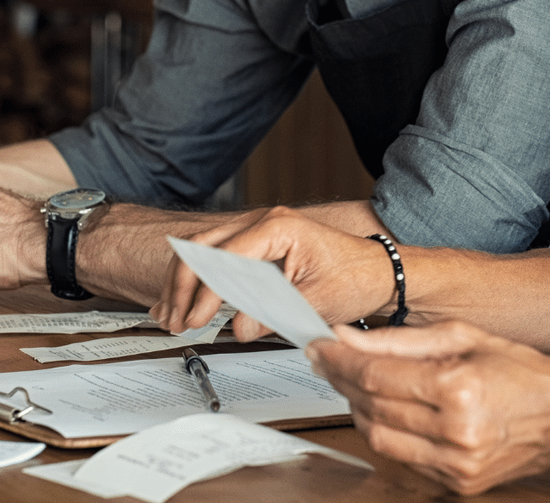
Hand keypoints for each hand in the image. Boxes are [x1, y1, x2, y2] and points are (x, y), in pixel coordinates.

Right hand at [153, 206, 394, 341]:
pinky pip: (215, 257)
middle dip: (182, 285)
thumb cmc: (357, 278)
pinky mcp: (256, 246)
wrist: (378, 272)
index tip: (196, 319)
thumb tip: (238, 327)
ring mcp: (257, 231)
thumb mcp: (317, 301)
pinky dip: (195, 279)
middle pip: (202, 247)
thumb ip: (274, 313)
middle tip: (175, 320)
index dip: (206, 292)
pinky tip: (181, 301)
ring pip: (201, 250)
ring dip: (182, 283)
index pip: (226, 258)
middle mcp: (263, 222)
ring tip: (170, 315)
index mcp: (278, 227)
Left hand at [308, 321, 549, 494]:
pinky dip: (386, 433)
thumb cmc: (522, 370)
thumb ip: (400, 339)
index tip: (320, 346)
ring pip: (380, 438)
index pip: (377, 374)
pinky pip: (403, 459)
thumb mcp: (463, 336)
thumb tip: (349, 337)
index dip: (340, 359)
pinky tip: (385, 411)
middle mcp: (458, 432)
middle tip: (328, 360)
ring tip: (355, 383)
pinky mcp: (459, 483)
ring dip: (358, 409)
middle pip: (372, 406)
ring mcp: (458, 464)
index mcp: (460, 389)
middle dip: (342, 381)